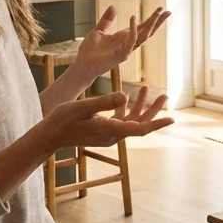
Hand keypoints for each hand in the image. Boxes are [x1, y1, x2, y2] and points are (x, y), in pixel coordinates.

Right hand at [36, 87, 171, 149]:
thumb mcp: (83, 107)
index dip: (157, 123)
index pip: (140, 128)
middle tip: (165, 95)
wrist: (50, 135)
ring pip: (131, 120)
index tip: (172, 119)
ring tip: (146, 88)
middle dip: (153, 109)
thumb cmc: (64, 120)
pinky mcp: (104, 131)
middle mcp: (113, 135)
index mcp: (110, 130)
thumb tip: (125, 96)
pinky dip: (127, 108)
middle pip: (140, 123)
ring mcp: (108, 134)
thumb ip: (104, 101)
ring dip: (140, 106)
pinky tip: (128, 96)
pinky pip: (121, 120)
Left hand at [74, 5, 171, 79]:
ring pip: (143, 35)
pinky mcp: (121, 54)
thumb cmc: (89, 51)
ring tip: (158, 13)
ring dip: (151, 24)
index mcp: (124, 37)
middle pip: (147, 31)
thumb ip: (107, 19)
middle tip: (168, 11)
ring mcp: (126, 49)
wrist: (82, 64)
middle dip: (158, 21)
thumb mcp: (98, 30)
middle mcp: (127, 43)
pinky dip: (132, 30)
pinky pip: (130, 41)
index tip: (161, 10)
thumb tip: (113, 7)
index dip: (152, 19)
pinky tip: (133, 18)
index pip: (141, 27)